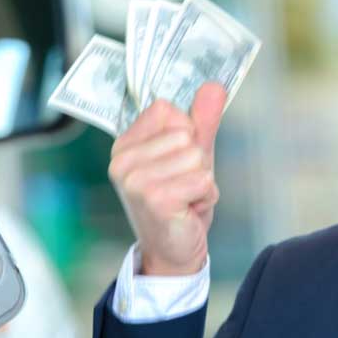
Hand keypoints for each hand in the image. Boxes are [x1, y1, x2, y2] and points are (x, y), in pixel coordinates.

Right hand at [107, 83, 226, 275]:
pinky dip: (205, 196)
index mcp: (125, 144)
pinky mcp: (155, 198)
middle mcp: (122, 161)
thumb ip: (202, 120)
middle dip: (197, 162)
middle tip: (183, 186)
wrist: (174, 250)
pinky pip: (203, 179)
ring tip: (185, 198)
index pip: (168, 110)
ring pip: (196, 156)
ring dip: (202, 181)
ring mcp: (135, 180)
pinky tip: (188, 210)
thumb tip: (214, 86)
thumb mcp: (193, 154)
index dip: (186, 133)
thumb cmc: (180, 201)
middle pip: (186, 134)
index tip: (176, 161)